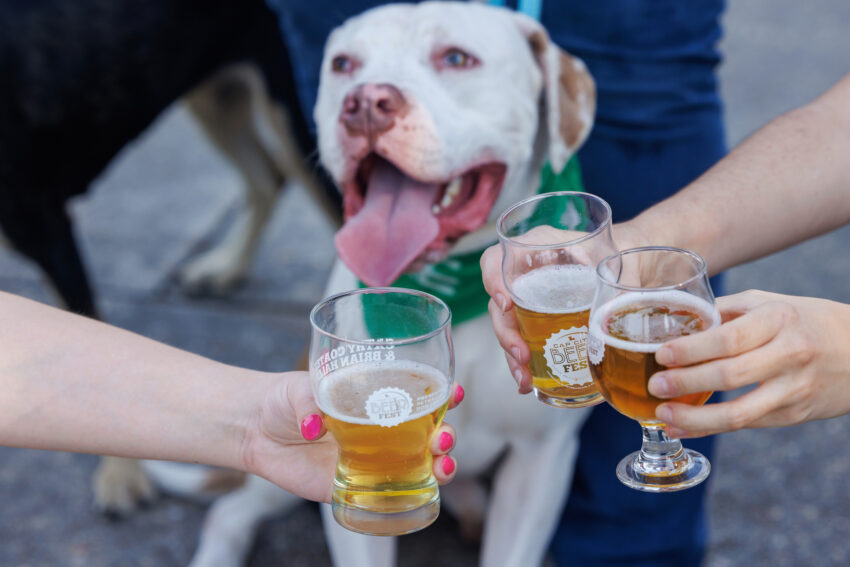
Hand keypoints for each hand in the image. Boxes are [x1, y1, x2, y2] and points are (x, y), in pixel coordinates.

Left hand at [240, 372, 462, 502]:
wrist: (255, 429)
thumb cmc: (283, 398)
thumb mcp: (299, 390)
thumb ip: (310, 403)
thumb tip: (315, 427)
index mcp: (377, 397)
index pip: (420, 395)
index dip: (443, 394)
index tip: (453, 392)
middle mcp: (382, 429)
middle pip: (429, 433)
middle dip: (446, 435)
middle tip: (441, 436)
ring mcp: (372, 459)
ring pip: (419, 466)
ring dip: (440, 466)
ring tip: (441, 465)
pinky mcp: (353, 485)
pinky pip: (388, 497)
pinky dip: (410, 498)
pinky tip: (421, 495)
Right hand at [481, 221, 645, 393]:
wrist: (633, 265)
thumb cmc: (624, 253)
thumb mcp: (618, 260)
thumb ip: (614, 281)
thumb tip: (614, 308)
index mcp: (537, 248)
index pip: (495, 260)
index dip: (493, 281)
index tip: (507, 305)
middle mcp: (525, 273)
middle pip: (498, 303)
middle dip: (506, 333)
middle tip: (521, 355)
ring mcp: (529, 298)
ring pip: (507, 327)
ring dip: (511, 354)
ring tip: (524, 380)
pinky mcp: (537, 320)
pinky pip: (522, 340)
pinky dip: (523, 362)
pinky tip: (529, 383)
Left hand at [648, 290, 849, 437]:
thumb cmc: (807, 321)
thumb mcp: (771, 303)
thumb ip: (726, 310)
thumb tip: (676, 316)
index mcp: (778, 320)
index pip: (728, 339)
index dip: (691, 350)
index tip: (662, 355)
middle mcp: (789, 355)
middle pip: (729, 375)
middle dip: (685, 382)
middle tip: (654, 385)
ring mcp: (793, 390)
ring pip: (739, 412)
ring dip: (695, 417)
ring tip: (661, 414)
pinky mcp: (793, 415)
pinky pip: (747, 425)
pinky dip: (709, 428)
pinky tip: (682, 427)